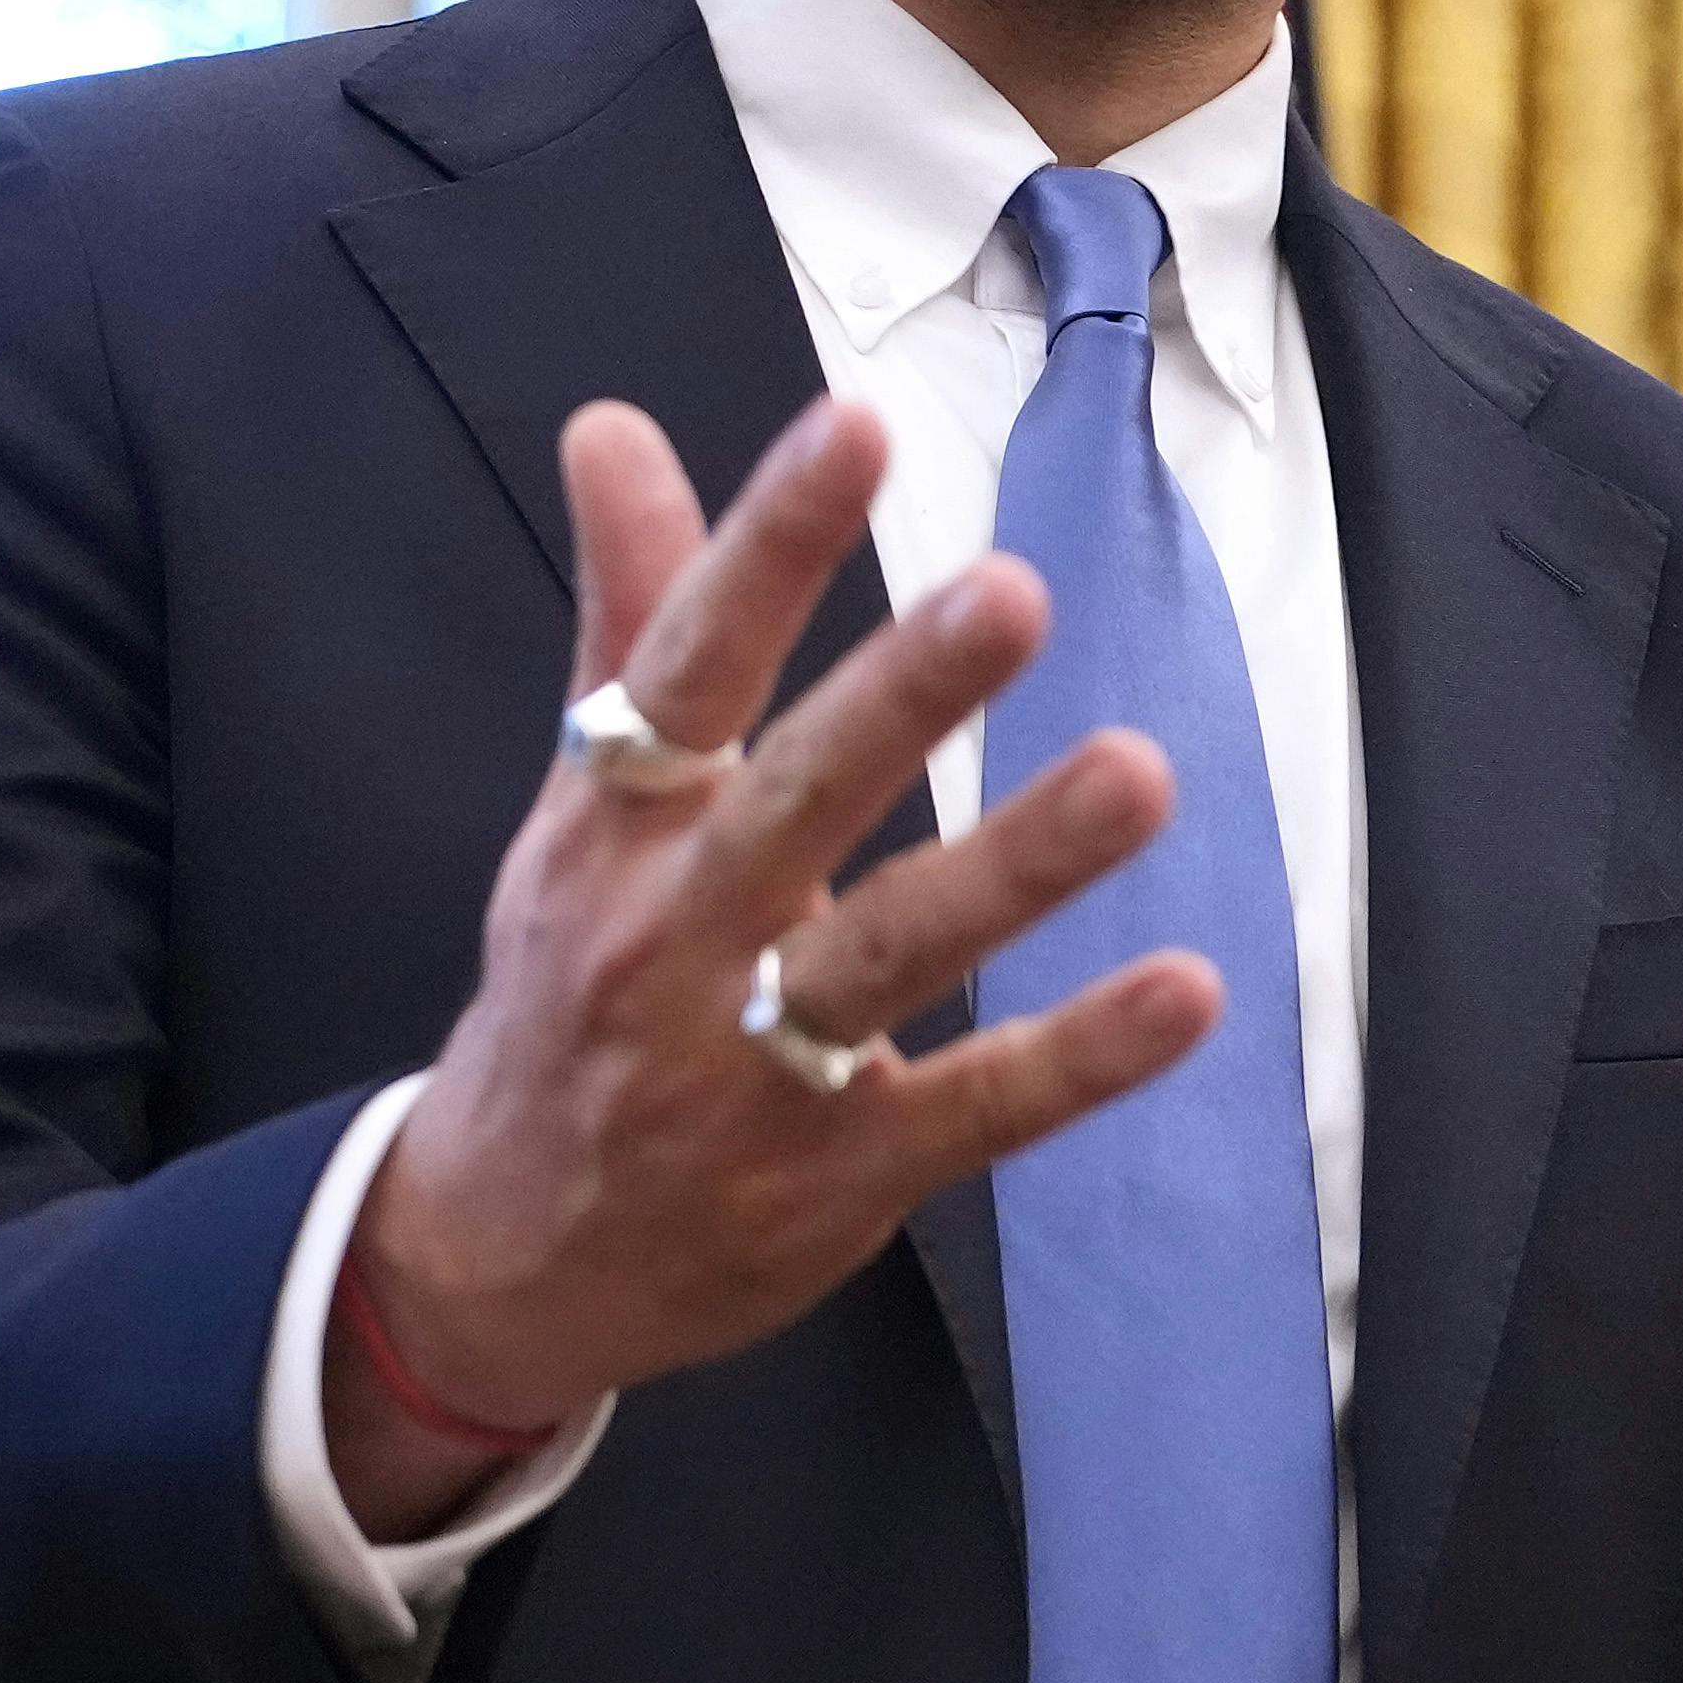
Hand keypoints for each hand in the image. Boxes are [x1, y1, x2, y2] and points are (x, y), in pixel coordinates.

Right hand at [320, 394, 1227, 1530]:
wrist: (497, 1257)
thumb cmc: (570, 994)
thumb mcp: (580, 811)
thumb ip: (632, 615)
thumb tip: (613, 425)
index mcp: (615, 828)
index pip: (686, 664)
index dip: (767, 544)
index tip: (856, 425)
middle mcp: (672, 935)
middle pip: (793, 798)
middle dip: (900, 696)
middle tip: (1015, 591)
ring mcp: (752, 1066)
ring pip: (891, 951)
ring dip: (1017, 861)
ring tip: (1143, 771)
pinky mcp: (837, 1176)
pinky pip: (973, 1111)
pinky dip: (1079, 1058)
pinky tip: (1185, 991)